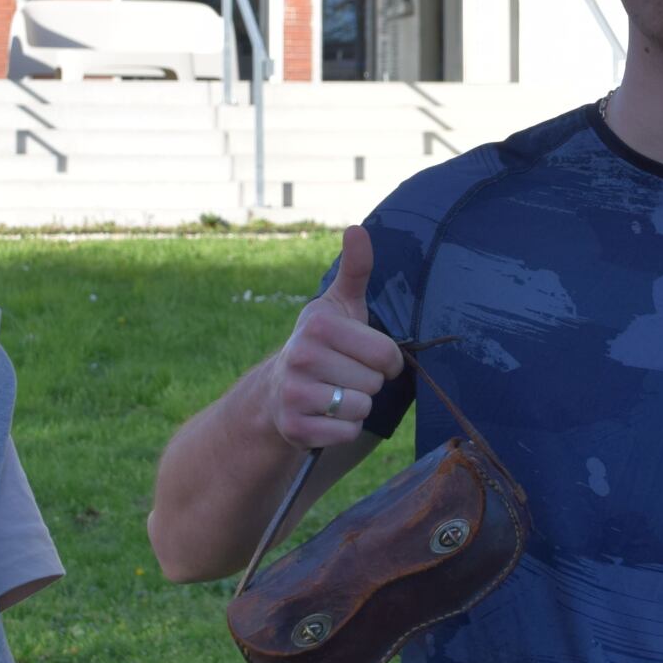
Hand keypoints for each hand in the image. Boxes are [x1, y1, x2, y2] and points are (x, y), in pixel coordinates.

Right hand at [266, 226, 403, 450]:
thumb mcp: (340, 306)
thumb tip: (357, 229)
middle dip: (367, 382)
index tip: (366, 356)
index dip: (386, 360)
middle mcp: (301, 357)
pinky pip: (347, 434)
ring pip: (362, 409)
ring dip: (356, 406)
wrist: (276, 391)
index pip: (386, 355)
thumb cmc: (322, 344)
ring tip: (333, 394)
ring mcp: (295, 394)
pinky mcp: (294, 428)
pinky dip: (343, 429)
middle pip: (375, 383)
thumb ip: (355, 269)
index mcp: (318, 325)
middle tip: (343, 375)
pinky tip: (325, 416)